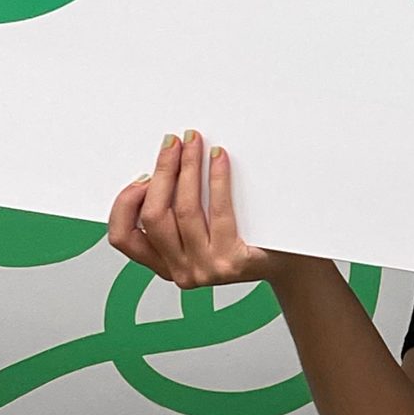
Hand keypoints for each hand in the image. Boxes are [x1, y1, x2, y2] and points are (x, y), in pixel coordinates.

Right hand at [108, 131, 292, 289]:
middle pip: (154, 217)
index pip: (124, 238)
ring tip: (194, 144)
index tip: (141, 176)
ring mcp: (205, 269)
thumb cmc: (247, 239)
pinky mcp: (231, 262)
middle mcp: (181, 272)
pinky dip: (216, 178)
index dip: (124, 205)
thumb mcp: (204, 232)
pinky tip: (218, 158)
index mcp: (165, 264)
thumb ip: (179, 214)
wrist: (289, 264)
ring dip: (187, 169)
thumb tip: (165, 165)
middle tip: (172, 143)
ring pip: (185, 210)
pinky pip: (219, 211)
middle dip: (162, 172)